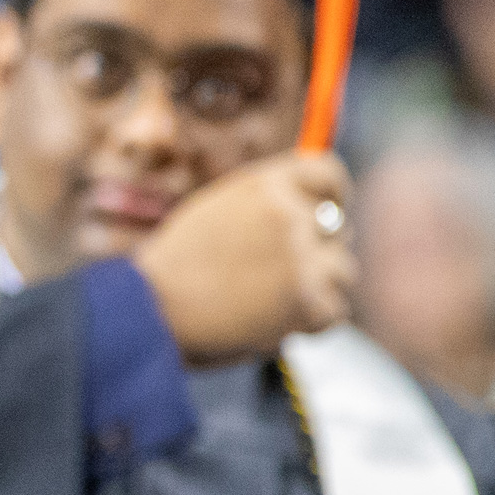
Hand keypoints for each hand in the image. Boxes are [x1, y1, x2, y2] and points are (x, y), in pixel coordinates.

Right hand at [131, 151, 355, 363]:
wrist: (151, 308)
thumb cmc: (175, 268)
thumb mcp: (216, 212)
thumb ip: (264, 205)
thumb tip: (315, 210)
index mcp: (263, 185)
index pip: (328, 172)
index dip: (334, 194)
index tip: (329, 215)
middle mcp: (288, 213)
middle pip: (339, 227)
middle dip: (318, 251)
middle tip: (279, 275)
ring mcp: (301, 256)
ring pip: (343, 271)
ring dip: (317, 289)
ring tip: (271, 302)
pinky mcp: (307, 299)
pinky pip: (334, 311)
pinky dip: (310, 322)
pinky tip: (273, 321)